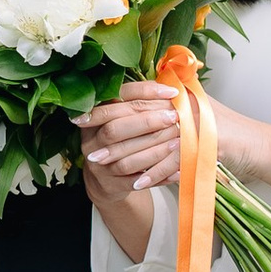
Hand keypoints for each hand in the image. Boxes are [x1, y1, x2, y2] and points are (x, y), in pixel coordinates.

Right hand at [78, 81, 184, 199]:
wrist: (107, 178)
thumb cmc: (122, 140)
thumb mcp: (124, 117)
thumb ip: (142, 102)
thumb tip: (171, 87)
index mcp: (94, 114)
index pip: (118, 97)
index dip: (146, 92)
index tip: (172, 92)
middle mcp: (91, 138)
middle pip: (116, 127)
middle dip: (148, 121)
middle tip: (174, 117)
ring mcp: (99, 164)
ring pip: (125, 157)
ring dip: (154, 149)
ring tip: (178, 142)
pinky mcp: (111, 184)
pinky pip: (136, 181)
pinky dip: (159, 176)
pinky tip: (178, 170)